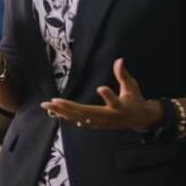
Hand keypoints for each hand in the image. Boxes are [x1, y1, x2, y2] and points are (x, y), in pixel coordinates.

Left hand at [41, 58, 162, 130]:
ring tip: (46, 106)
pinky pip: (78, 122)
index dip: (108, 95)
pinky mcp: (96, 125)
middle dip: (69, 107)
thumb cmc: (134, 100)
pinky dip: (66, 118)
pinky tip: (54, 113)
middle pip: (87, 113)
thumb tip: (119, 60)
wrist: (139, 119)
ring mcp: (101, 123)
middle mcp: (108, 117)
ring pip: (78, 118)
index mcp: (120, 107)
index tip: (101, 87)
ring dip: (61, 113)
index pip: (114, 101)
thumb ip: (123, 75)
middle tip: (53, 101)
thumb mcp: (131, 87)